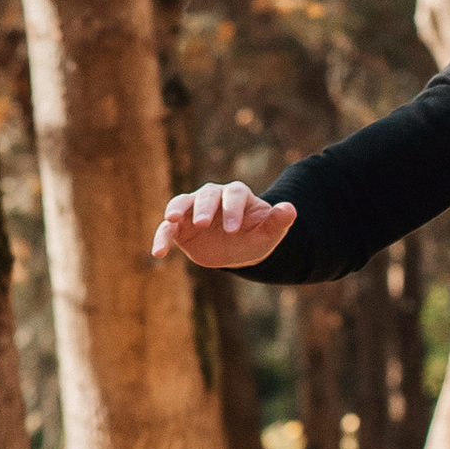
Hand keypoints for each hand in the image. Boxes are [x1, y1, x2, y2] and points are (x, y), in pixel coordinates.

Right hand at [153, 179, 296, 270]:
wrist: (240, 250)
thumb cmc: (257, 237)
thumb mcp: (270, 233)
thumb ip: (279, 221)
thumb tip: (291, 209)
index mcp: (237, 195)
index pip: (234, 195)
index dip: (233, 210)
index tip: (233, 229)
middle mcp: (213, 196)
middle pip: (206, 195)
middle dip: (203, 207)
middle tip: (202, 223)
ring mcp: (193, 209)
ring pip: (182, 203)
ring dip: (175, 209)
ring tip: (171, 220)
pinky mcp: (179, 226)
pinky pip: (167, 229)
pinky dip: (162, 237)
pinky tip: (158, 253)